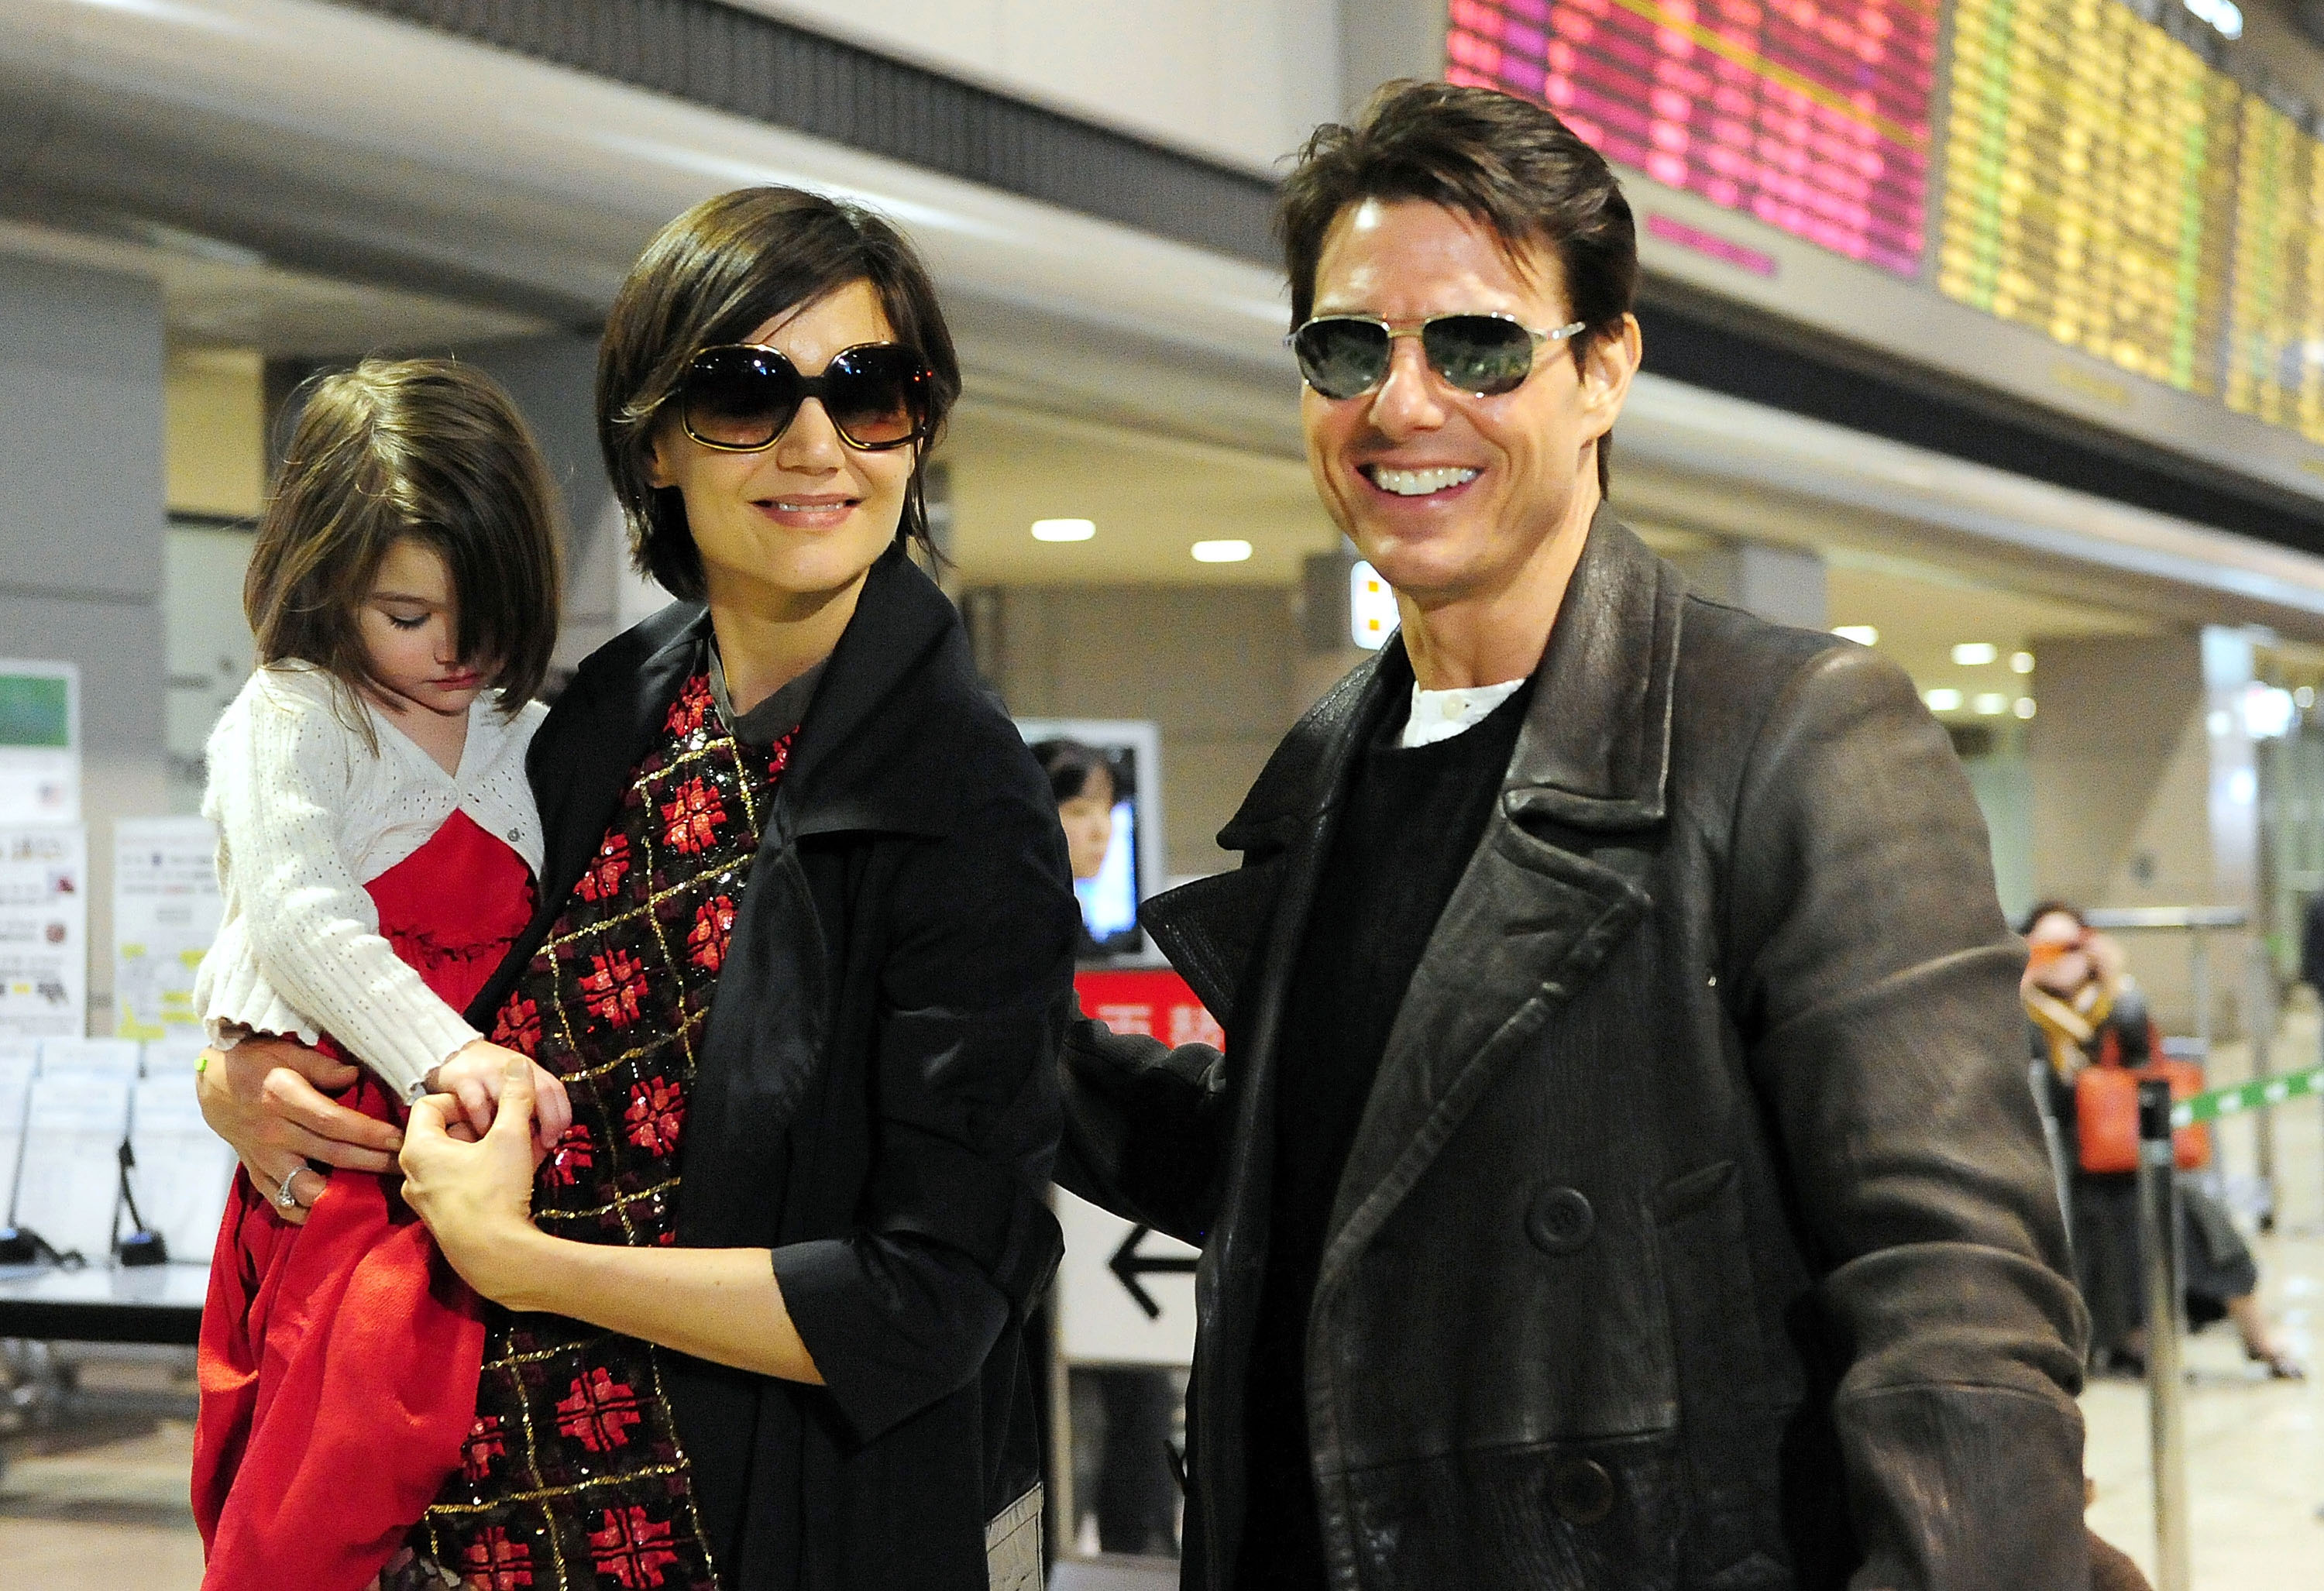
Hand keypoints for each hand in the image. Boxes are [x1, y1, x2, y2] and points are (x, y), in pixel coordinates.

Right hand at [196, 1035, 401, 1224]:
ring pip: (304, 1187)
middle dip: (371, 1163)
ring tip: (373, 1193)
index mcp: (283, 1098)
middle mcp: (273, 1132)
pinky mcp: (255, 1171)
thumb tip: (355, 1075)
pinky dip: (304, 1212)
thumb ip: (322, 1065)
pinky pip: (279, 1201)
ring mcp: (263, 1157)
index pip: (333, 1121)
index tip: (397, 1138)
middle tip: (403, 1164)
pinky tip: (330, 1213)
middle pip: (330, 1154)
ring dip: (338, 1195)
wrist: (211, 1083)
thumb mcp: (286, 1051)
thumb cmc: (256, 1061)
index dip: (367, 1132)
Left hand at [400, 1059, 548, 1304]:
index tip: (490, 1107)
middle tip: (510, 1128)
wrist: (495, 1258)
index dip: (461, 1099)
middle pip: (443, 1134)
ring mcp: (424, 1201)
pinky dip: (481, 1175)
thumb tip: (517, 1064)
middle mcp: (411, 1174)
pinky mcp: (441, 1221)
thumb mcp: (510, 1137)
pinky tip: (512, 1180)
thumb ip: (515, 1097)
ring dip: (483, 1152)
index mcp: (418, 1149)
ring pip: (453, 1162)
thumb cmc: (494, 1191)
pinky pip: (457, 1185)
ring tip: (518, 1152)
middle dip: (480, 1127)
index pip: (428, 1105)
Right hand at [426, 1040, 572, 1153]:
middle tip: (544, 1144)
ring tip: (513, 1144)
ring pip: (510, 1098)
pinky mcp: (464, 1079)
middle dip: (549, 1120)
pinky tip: (482, 1136)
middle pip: (542, 1090)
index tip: (558, 1136)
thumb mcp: (513, 1082)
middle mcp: (512, 1068)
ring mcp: (488, 1072)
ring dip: (514, 1125)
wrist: (450, 1052)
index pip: (555, 1089)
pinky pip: (477, 1105)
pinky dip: (483, 1123)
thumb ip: (530, 1102)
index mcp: (528, 1069)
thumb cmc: (486, 1076)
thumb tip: (550, 1134)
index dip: (561, 1114)